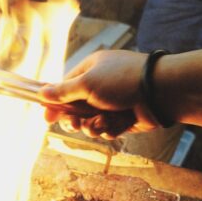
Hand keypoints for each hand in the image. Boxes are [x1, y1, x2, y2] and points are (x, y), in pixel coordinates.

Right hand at [39, 50, 162, 138]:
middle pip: (76, 110)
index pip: (64, 88)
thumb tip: (41, 92)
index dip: (55, 104)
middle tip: (76, 124)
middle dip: (75, 119)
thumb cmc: (122, 81)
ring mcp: (112, 103)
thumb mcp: (87, 83)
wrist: (160, 93)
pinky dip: (111, 128)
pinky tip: (118, 124)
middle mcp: (100, 87)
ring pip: (91, 123)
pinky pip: (108, 129)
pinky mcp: (123, 118)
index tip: (47, 117)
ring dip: (94, 126)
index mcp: (89, 71)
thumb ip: (63, 91)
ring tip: (102, 122)